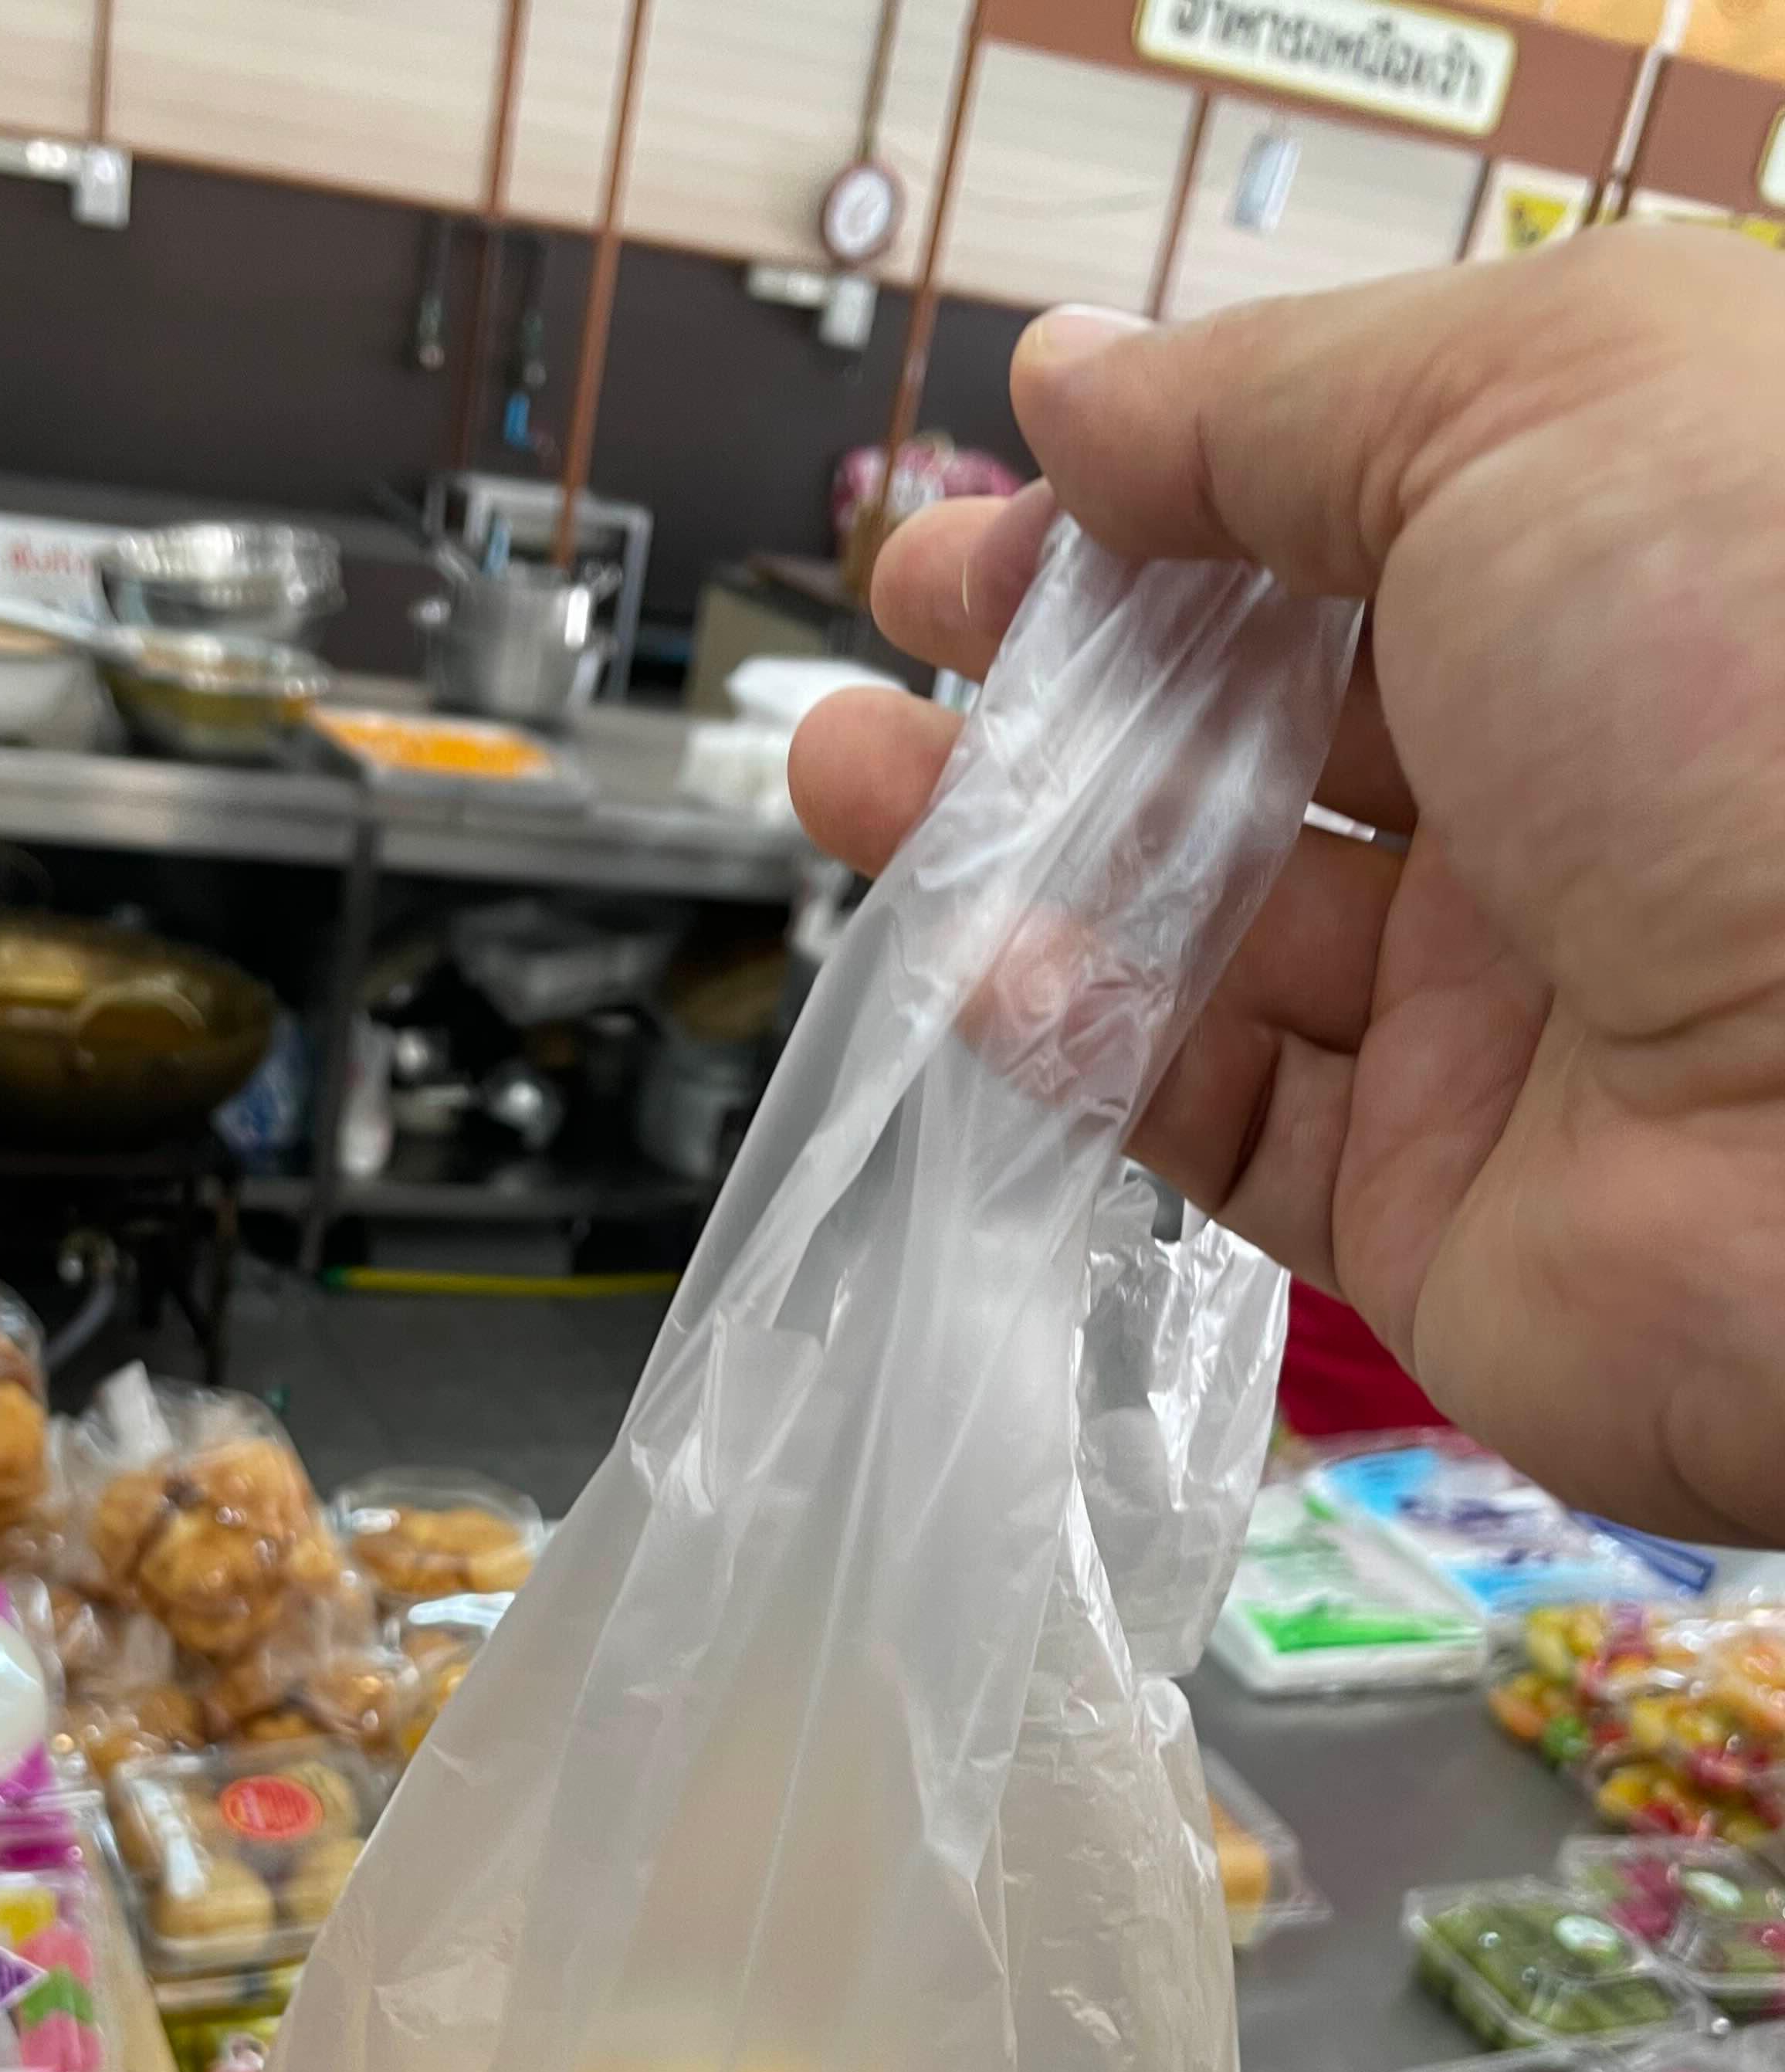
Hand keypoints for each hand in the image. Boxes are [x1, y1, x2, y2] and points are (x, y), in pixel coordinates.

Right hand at [790, 230, 1784, 1546]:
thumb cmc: (1774, 712)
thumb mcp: (1536, 411)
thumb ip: (1283, 398)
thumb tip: (1086, 388)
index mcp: (1631, 582)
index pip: (1352, 527)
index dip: (1163, 503)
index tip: (1007, 493)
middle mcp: (1578, 797)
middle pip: (1261, 728)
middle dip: (1062, 675)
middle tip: (911, 640)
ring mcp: (1504, 1015)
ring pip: (1210, 925)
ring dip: (1017, 852)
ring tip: (856, 782)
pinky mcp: (1436, 1205)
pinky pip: (1224, 1120)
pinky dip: (1091, 1049)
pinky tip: (988, 971)